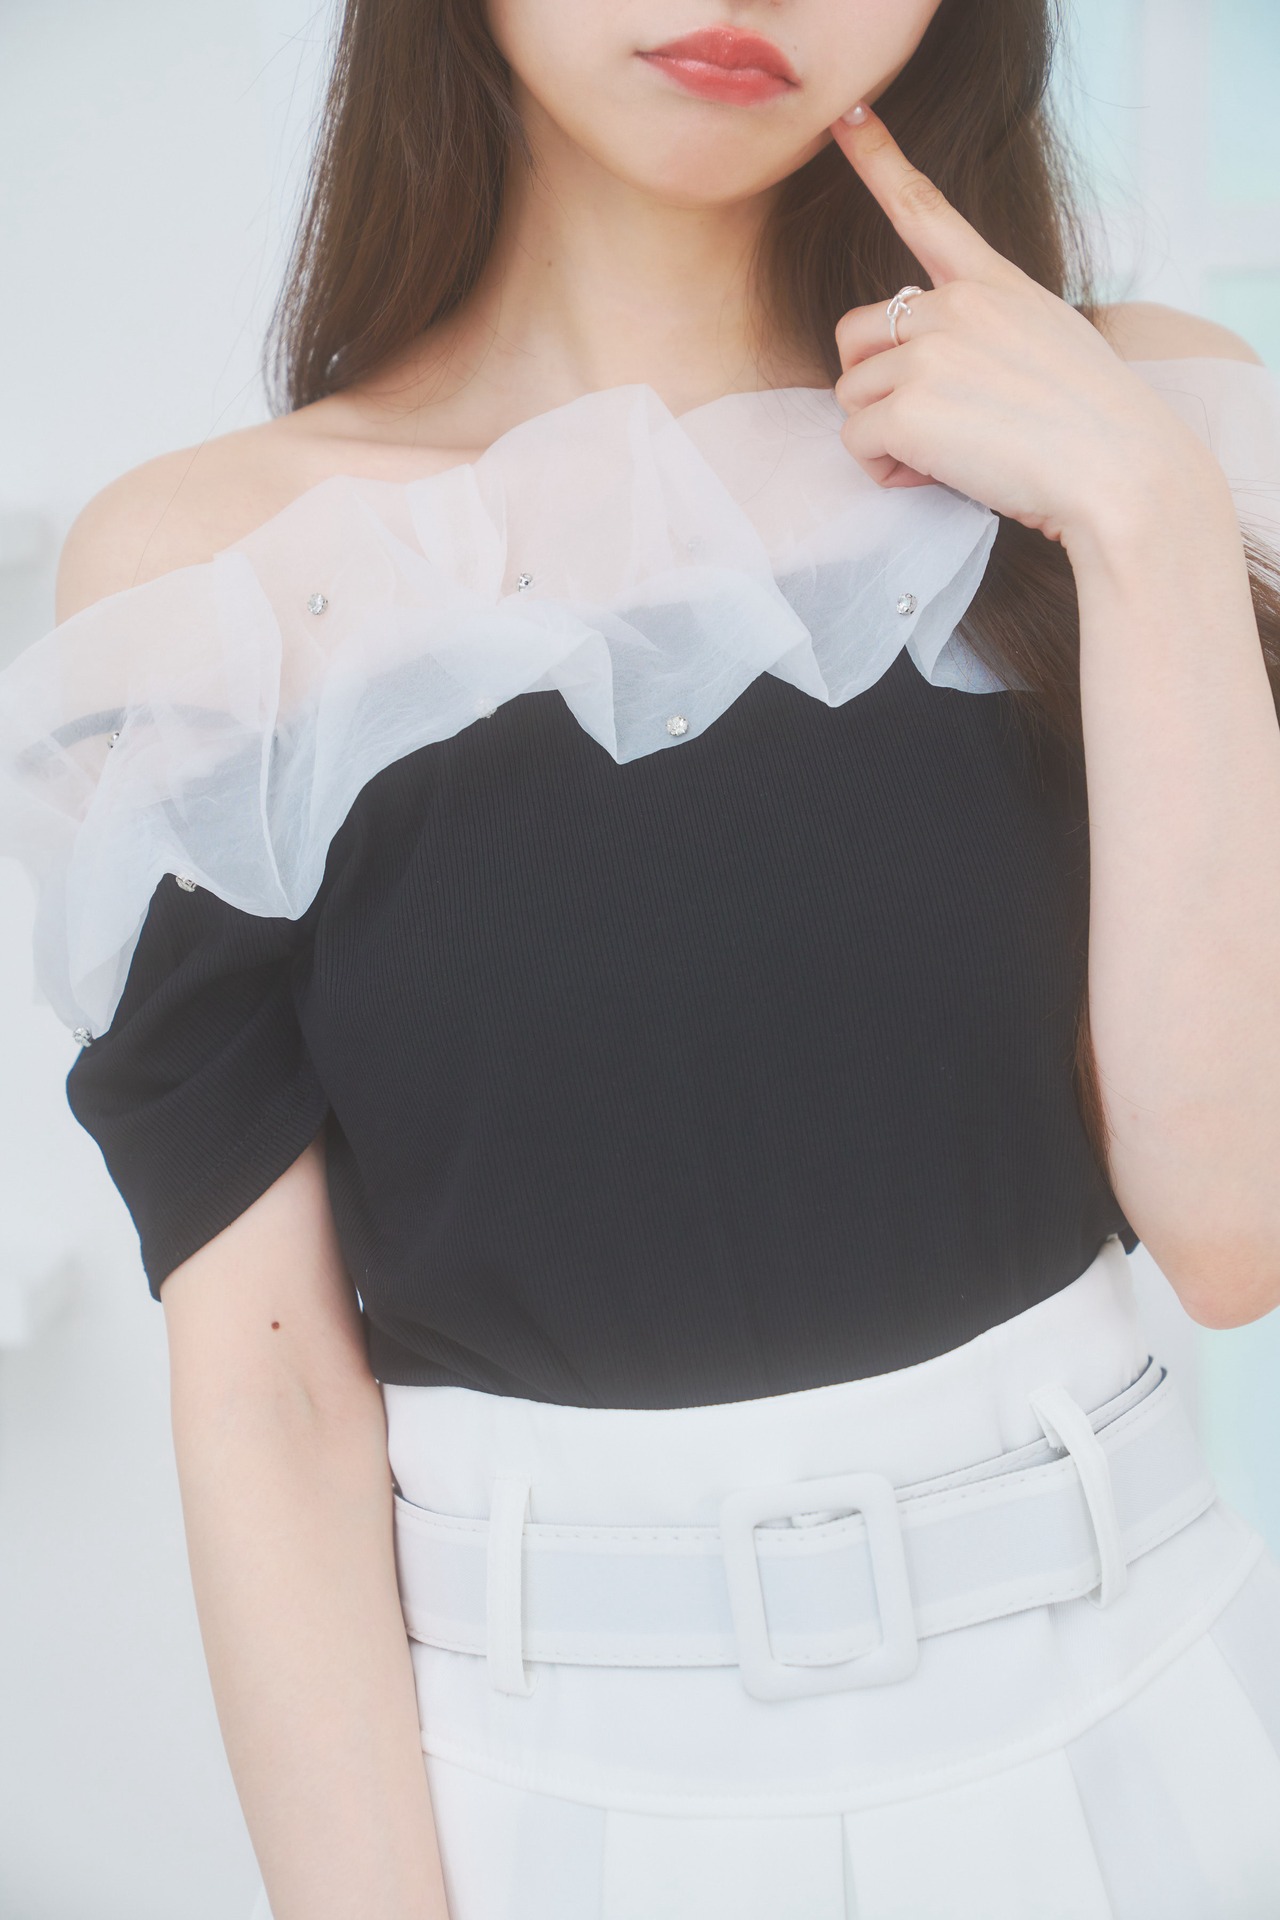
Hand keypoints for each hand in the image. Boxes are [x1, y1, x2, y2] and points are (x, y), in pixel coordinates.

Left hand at [826, 104, 1206, 551]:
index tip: (848, 119)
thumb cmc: (1095, 426)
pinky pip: (857, 442)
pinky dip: (885, 470)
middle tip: (927, 423)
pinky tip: (937, 476)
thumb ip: (987, 333)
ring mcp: (927, 353)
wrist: (1121, 470)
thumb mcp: (1050, 341)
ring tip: (947, 456)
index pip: (925, 211)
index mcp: (993, 283)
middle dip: (873, 383)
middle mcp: (954, 305)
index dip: (878, 161)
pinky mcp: (907, 408)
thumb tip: (936, 369)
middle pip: (855, 334)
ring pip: (851, 396)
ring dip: (883, 434)